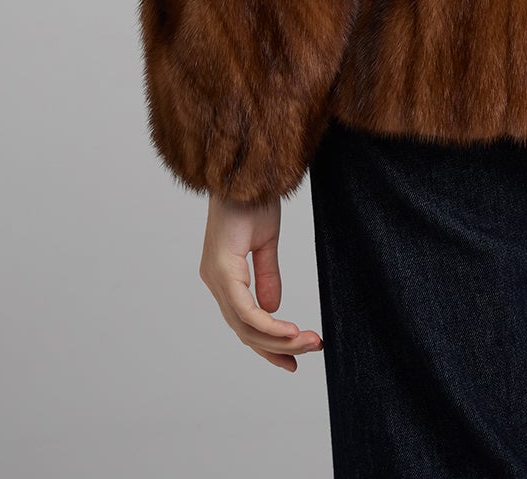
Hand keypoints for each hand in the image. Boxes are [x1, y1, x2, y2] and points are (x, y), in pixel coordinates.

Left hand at [199, 192, 323, 370]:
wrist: (243, 167)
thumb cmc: (251, 196)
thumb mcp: (265, 240)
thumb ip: (266, 274)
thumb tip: (271, 310)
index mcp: (224, 275)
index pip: (245, 322)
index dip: (269, 344)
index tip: (294, 358)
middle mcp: (215, 281)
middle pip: (244, 331)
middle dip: (279, 347)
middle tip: (311, 350)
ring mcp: (216, 277)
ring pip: (244, 326)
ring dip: (279, 339)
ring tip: (309, 342)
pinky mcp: (221, 270)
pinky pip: (244, 310)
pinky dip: (268, 325)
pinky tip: (289, 331)